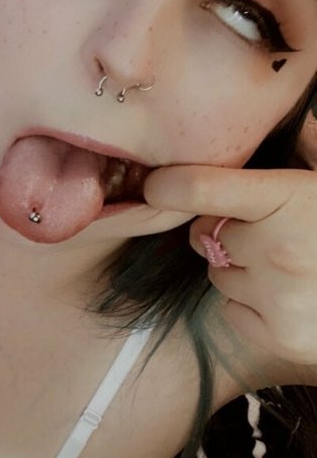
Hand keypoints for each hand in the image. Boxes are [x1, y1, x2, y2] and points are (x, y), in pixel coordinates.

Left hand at [144, 152, 316, 366]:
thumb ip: (314, 148)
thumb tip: (296, 119)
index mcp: (289, 201)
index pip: (203, 189)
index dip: (172, 185)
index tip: (156, 186)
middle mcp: (276, 250)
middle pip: (206, 232)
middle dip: (224, 227)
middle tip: (266, 229)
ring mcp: (276, 299)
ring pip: (217, 273)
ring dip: (237, 266)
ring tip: (286, 265)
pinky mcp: (278, 339)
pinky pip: (232, 310)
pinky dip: (249, 303)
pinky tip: (288, 296)